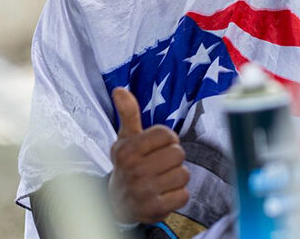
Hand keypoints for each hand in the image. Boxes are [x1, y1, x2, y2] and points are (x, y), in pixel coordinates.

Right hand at [107, 87, 189, 223]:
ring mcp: (144, 191)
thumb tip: (119, 89)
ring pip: (183, 174)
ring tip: (162, 179)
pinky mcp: (154, 209)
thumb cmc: (127, 165)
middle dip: (173, 158)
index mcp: (127, 150)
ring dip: (177, 176)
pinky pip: (184, 195)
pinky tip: (164, 193)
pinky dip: (178, 194)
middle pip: (178, 154)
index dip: (168, 139)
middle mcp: (134, 170)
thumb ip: (128, 113)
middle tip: (160, 164)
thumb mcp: (125, 139)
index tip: (158, 147)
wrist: (116, 203)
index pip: (166, 134)